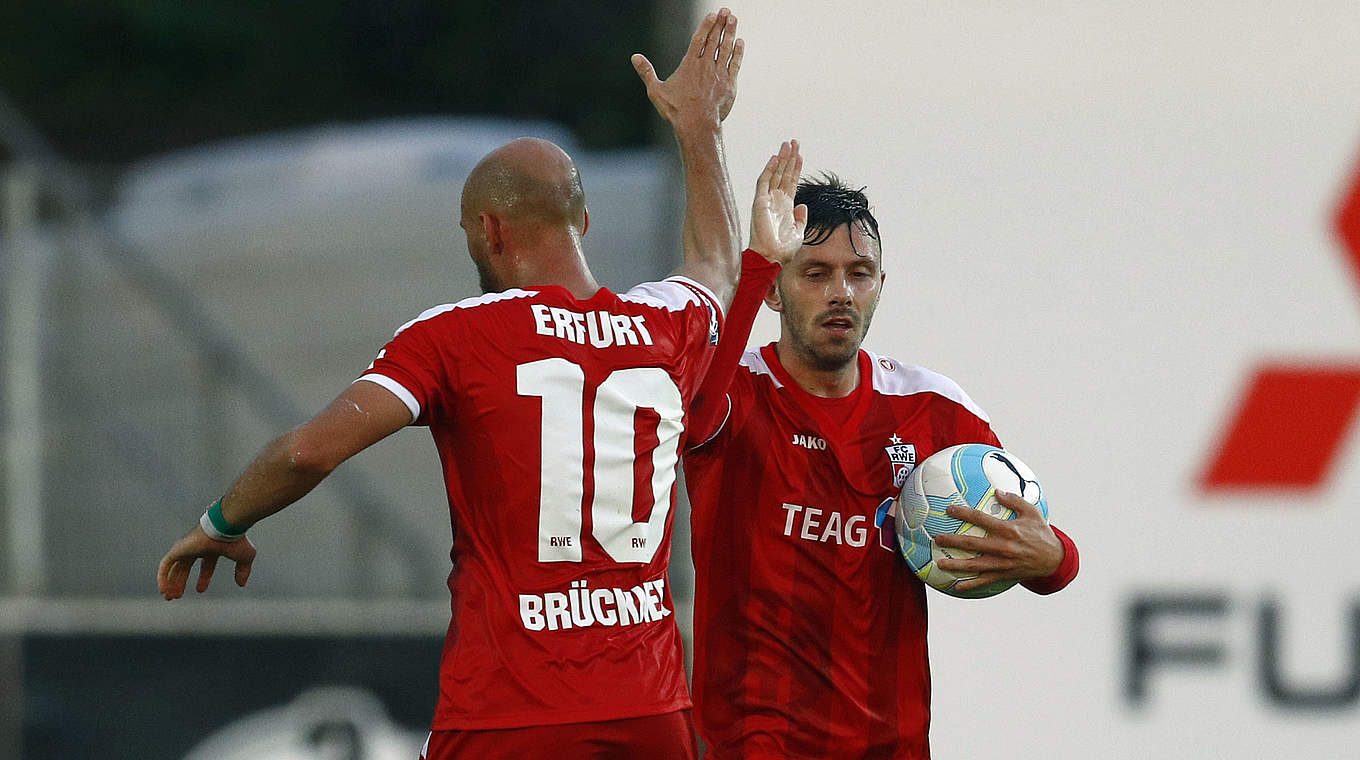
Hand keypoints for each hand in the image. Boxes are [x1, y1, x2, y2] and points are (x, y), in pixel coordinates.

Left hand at [157, 526, 255, 599]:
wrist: (225, 527)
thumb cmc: (236, 540)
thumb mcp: (244, 558)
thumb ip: (242, 570)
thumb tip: (241, 584)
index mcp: (212, 548)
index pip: (205, 564)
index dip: (204, 578)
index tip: (200, 590)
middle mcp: (197, 548)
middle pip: (185, 567)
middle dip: (180, 582)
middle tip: (177, 596)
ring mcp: (186, 548)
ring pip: (173, 567)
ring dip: (170, 582)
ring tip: (169, 597)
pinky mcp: (177, 549)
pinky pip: (165, 565)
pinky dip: (162, 578)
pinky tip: (163, 590)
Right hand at [632, 8, 743, 130]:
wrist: (697, 125)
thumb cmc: (676, 110)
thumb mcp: (656, 91)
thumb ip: (647, 72)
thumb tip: (634, 57)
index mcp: (689, 65)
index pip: (699, 39)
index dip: (706, 25)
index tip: (713, 15)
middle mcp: (706, 66)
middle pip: (714, 40)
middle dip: (721, 24)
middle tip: (726, 11)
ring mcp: (719, 74)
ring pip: (726, 48)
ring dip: (730, 33)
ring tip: (734, 19)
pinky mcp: (729, 84)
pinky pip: (735, 64)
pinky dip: (738, 52)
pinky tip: (740, 42)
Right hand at [749, 140, 806, 265]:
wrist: (772, 256)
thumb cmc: (783, 249)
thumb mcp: (798, 232)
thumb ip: (801, 219)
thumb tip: (803, 206)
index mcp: (785, 207)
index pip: (791, 183)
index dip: (795, 169)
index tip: (800, 155)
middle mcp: (776, 201)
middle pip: (783, 174)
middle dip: (789, 158)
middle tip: (794, 142)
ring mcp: (767, 200)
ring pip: (775, 174)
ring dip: (781, 159)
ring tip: (787, 144)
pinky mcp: (760, 202)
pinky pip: (764, 182)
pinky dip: (769, 169)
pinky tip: (775, 158)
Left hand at [933, 490, 1062, 592]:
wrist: (1054, 559)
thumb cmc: (1041, 533)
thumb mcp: (1032, 513)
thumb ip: (1014, 501)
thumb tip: (997, 491)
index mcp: (1008, 530)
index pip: (981, 519)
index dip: (964, 513)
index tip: (949, 510)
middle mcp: (1003, 547)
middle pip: (972, 544)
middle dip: (952, 541)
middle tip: (937, 539)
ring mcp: (1002, 564)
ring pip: (975, 565)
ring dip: (956, 565)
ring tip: (940, 563)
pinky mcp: (1004, 575)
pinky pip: (985, 581)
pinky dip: (971, 584)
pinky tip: (957, 586)